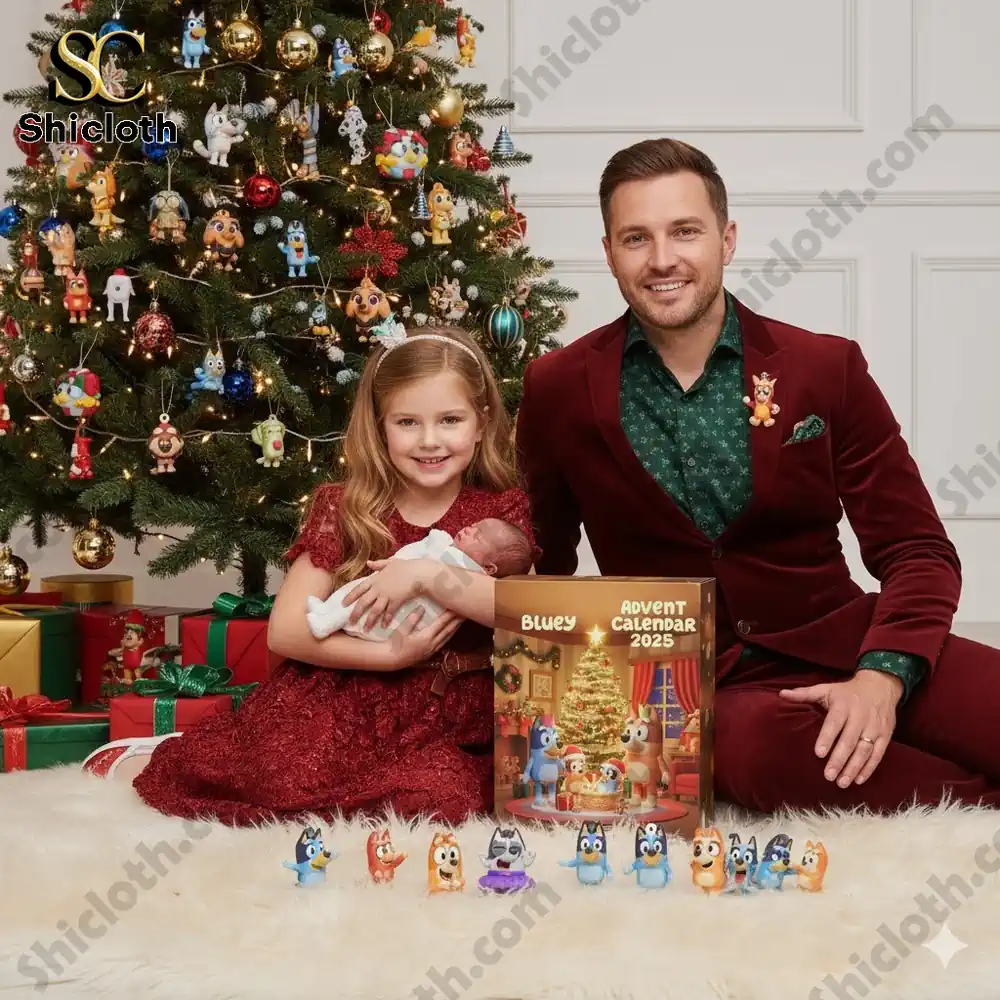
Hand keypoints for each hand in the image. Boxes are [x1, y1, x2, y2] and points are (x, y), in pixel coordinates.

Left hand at [342, 558, 429, 630]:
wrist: (418, 573)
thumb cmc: (406, 566)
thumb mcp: (391, 562)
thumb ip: (379, 564)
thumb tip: (368, 563)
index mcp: (375, 579)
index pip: (359, 588)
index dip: (350, 596)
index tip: (343, 604)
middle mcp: (378, 588)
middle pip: (363, 602)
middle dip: (356, 613)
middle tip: (350, 622)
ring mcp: (386, 595)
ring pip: (375, 610)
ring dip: (370, 621)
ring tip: (365, 629)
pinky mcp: (396, 601)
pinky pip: (389, 613)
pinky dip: (386, 620)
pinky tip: (383, 626)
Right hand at [384, 608, 462, 669]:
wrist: (392, 660)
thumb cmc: (395, 643)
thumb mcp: (402, 630)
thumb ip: (412, 619)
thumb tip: (422, 608)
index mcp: (426, 637)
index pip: (441, 623)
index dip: (450, 614)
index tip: (457, 606)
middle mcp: (432, 644)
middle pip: (448, 630)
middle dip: (457, 620)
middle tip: (466, 610)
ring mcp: (432, 649)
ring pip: (447, 636)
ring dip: (455, 627)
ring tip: (462, 619)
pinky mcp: (430, 653)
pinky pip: (444, 642)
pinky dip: (449, 634)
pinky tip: (451, 631)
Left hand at [778, 671, 901, 786]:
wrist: (881, 685)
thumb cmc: (847, 691)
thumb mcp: (826, 689)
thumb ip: (804, 694)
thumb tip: (782, 694)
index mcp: (843, 705)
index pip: (834, 723)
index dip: (827, 738)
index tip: (818, 753)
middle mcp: (860, 717)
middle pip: (849, 740)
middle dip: (839, 759)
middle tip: (828, 776)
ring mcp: (874, 727)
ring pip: (864, 750)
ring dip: (854, 768)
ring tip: (841, 782)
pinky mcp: (885, 735)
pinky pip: (878, 754)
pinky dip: (869, 768)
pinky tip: (858, 780)